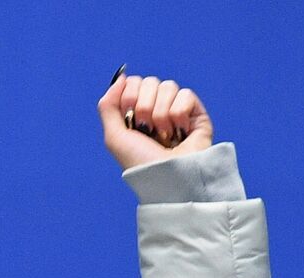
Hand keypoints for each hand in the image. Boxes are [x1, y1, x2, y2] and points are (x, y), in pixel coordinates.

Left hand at [98, 68, 213, 170]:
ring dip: (161, 114)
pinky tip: (179, 132)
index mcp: (137, 112)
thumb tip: (121, 76)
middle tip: (147, 129)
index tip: (130, 118)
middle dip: (144, 106)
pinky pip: (185, 94)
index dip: (129, 96)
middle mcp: (157, 108)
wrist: (166, 175)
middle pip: (150, 81)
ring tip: (164, 135)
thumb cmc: (140, 161)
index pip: (133, 83)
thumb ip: (108, 105)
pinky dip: (178, 115)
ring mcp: (177, 109)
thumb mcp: (114, 136)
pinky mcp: (195, 112)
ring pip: (168, 86)